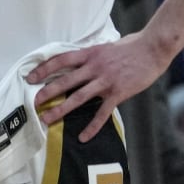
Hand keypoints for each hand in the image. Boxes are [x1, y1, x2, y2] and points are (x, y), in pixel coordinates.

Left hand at [27, 31, 171, 140]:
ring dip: (61, 109)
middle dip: (47, 92)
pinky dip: (92, 127)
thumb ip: (92, 56)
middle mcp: (94, 67)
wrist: (153, 48)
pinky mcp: (118, 93)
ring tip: (48, 119)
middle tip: (34, 102)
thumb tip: (80, 61)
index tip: (30, 76)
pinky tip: (83, 137)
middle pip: (65, 80)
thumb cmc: (131, 46)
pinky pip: (102, 113)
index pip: (61, 60)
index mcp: (90, 54)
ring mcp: (106, 81)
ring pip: (78, 97)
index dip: (44, 68)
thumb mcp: (106, 47)